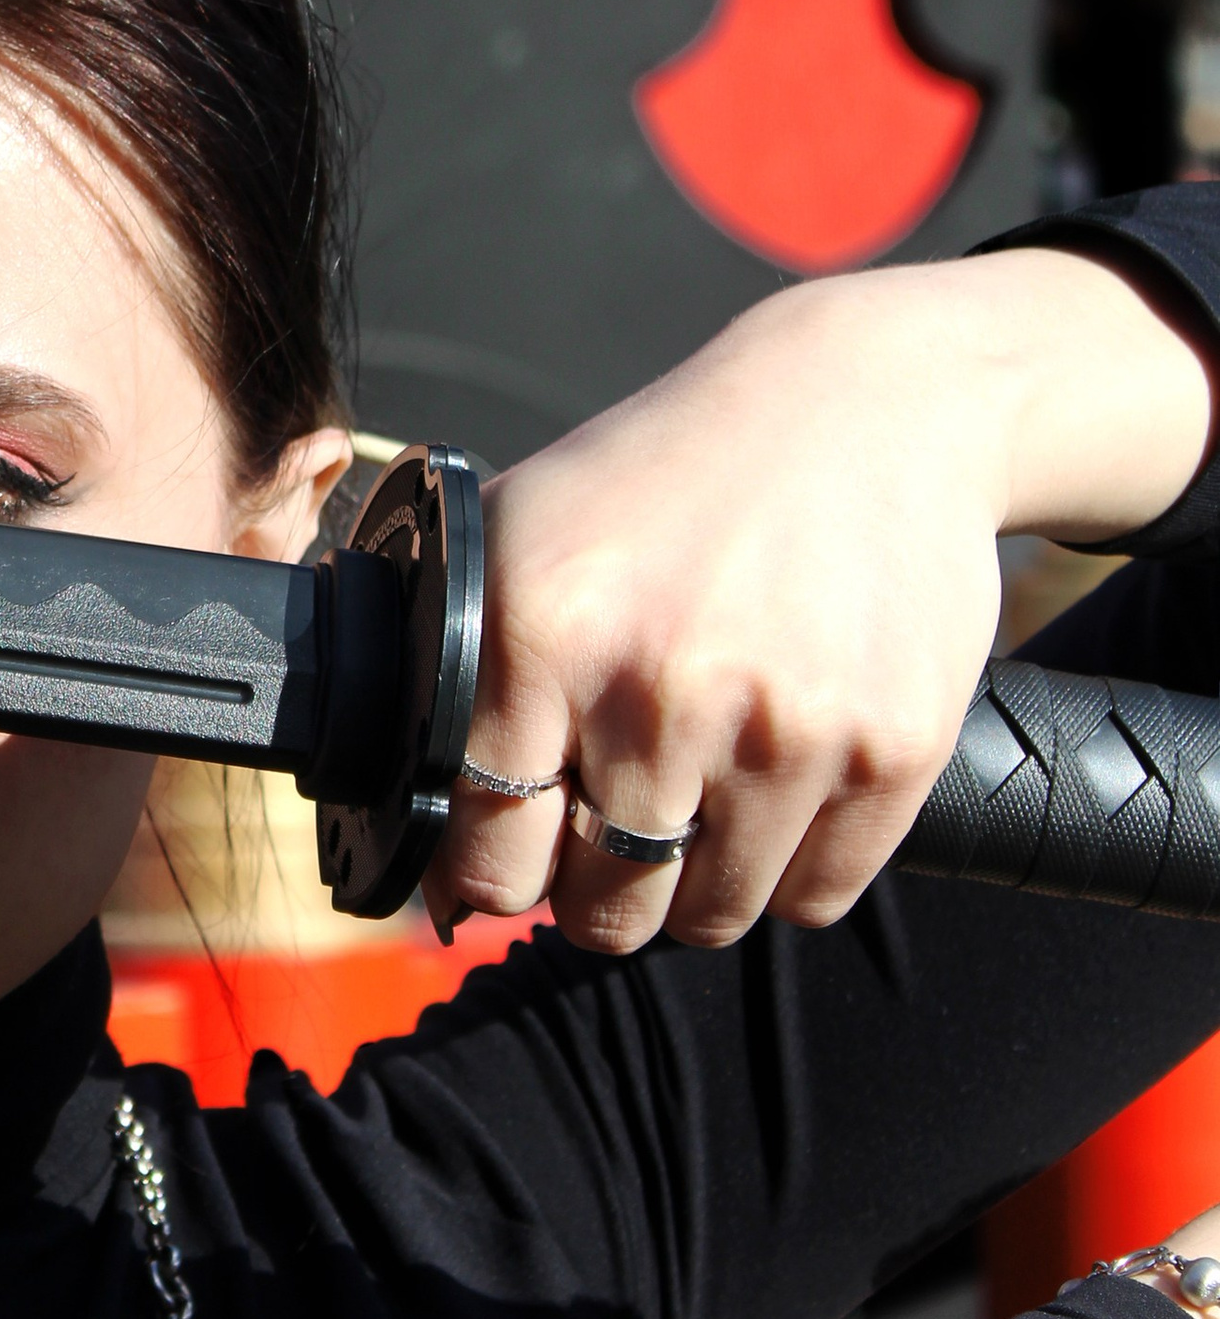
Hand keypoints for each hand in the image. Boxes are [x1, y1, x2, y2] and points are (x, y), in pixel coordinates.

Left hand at [434, 246, 1216, 955]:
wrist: (870, 402)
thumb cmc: (672, 477)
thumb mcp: (526, 530)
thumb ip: (451, 676)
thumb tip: (426, 867)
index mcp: (543, 630)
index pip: (490, 857)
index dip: (493, 873)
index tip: (513, 854)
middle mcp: (661, 685)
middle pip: (604, 907)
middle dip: (596, 889)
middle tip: (612, 831)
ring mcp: (787, 724)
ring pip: (711, 916)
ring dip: (696, 883)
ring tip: (701, 793)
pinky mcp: (893, 749)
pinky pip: (814, 897)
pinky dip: (788, 869)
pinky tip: (778, 784)